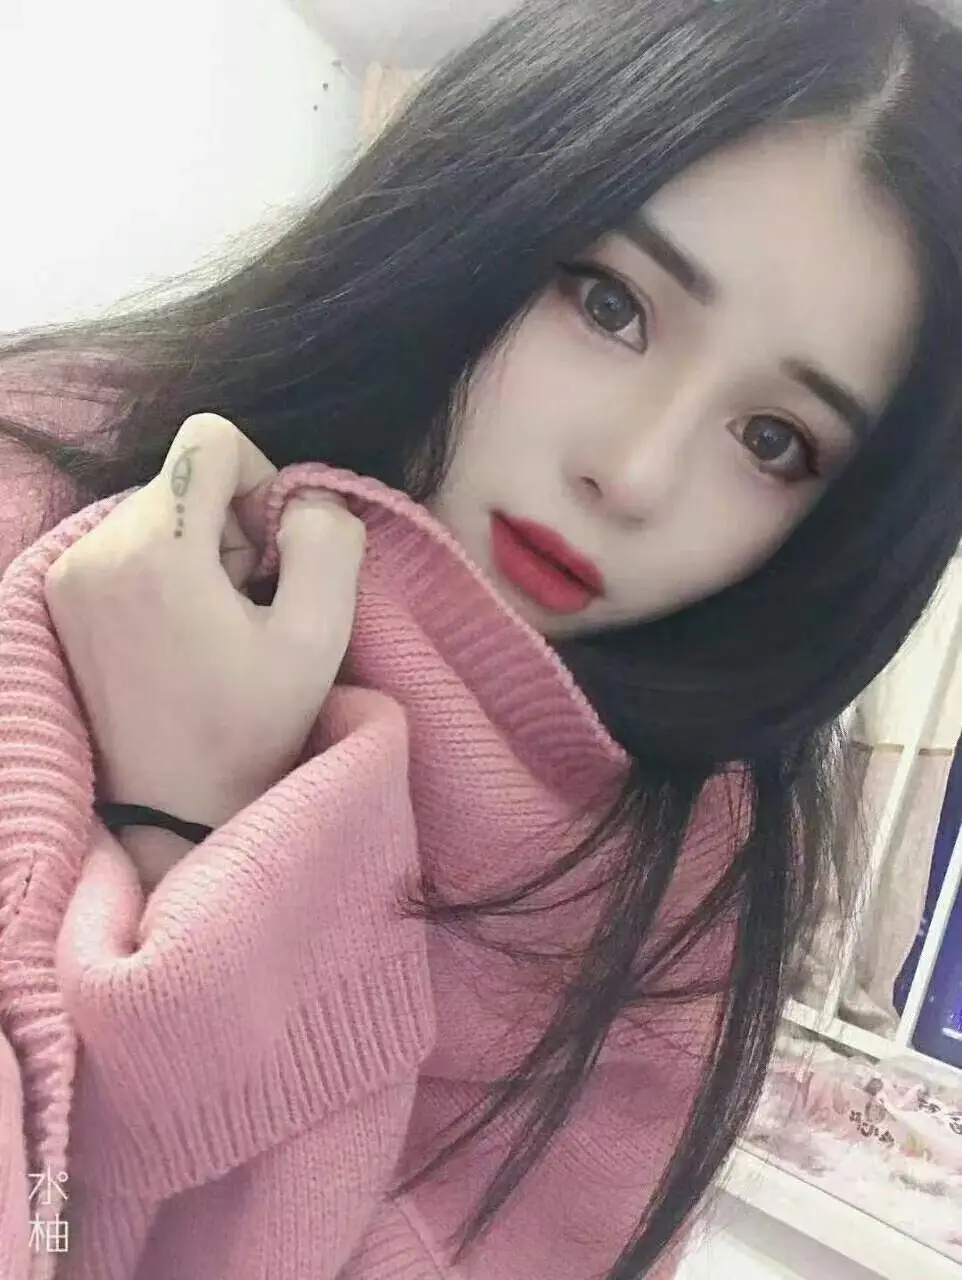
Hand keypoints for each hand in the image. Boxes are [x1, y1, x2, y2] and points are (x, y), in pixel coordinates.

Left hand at [45, 414, 364, 881]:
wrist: (172, 810)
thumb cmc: (248, 730)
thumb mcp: (317, 638)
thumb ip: (327, 543)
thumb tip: (304, 501)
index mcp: (157, 549)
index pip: (212, 439)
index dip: (260, 481)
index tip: (269, 555)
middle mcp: (95, 548)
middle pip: (186, 478)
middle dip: (231, 528)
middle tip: (247, 608)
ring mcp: (68, 575)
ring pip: (159, 510)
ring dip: (200, 555)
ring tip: (213, 631)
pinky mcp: (60, 599)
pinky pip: (129, 545)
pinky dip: (166, 574)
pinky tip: (181, 637)